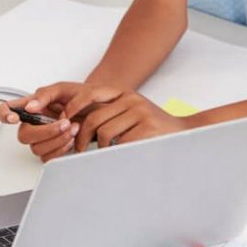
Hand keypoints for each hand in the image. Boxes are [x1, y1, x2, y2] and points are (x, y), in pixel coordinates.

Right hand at [0, 83, 99, 161]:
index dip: (4, 115)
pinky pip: (48, 157)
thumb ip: (44, 95)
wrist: (98, 111)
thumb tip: (30, 106)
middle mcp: (32, 123)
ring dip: (57, 139)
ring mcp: (41, 139)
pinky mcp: (51, 150)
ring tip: (73, 127)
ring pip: (36, 149)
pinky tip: (71, 138)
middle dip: (45, 131)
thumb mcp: (63, 89)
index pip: (5, 110)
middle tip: (64, 122)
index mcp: (30, 106)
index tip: (15, 118)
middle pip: (23, 135)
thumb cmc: (79, 98)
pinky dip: (61, 148)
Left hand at [62, 87, 190, 151]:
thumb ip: (109, 113)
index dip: (74, 106)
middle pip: (94, 119)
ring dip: (101, 147)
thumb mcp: (129, 112)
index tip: (64, 120)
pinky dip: (115, 153)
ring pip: (105, 134)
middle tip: (79, 148)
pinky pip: (120, 144)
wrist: (182, 132)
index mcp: (124, 93)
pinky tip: (120, 154)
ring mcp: (140, 112)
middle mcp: (131, 99)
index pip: (90, 93)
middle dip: (82, 137)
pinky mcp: (147, 129)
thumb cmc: (151, 126)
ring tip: (106, 152)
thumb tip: (76, 124)